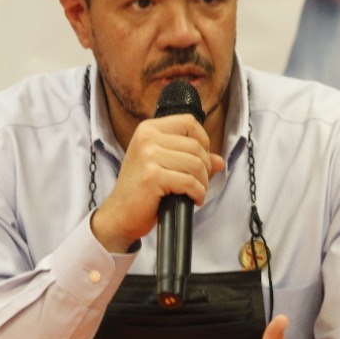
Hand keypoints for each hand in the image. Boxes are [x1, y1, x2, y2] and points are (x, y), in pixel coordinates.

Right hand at [90, 115, 225, 253]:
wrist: (119, 215)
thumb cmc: (142, 190)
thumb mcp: (165, 166)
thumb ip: (192, 158)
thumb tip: (220, 161)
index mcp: (148, 129)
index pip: (190, 122)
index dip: (203, 141)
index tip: (201, 160)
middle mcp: (147, 137)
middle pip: (196, 145)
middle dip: (205, 168)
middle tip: (199, 183)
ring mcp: (148, 156)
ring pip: (196, 164)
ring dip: (203, 183)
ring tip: (195, 192)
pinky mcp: (152, 176)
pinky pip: (190, 182)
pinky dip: (197, 194)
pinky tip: (192, 200)